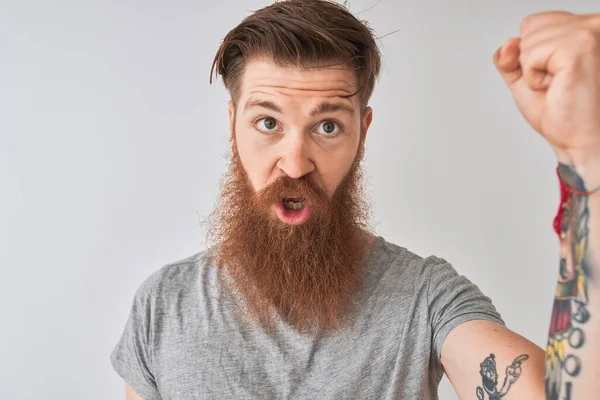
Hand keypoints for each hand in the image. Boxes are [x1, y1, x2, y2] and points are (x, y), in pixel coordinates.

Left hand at [494, 12, 599, 167]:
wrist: (579, 138)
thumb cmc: (561, 110)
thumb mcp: (524, 77)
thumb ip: (511, 56)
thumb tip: (508, 44)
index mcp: (583, 27)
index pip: (532, 23)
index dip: (528, 54)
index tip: (552, 75)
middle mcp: (591, 23)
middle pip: (528, 27)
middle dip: (529, 61)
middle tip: (555, 82)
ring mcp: (587, 32)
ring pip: (527, 41)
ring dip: (532, 71)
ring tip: (557, 85)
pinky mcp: (579, 47)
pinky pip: (529, 55)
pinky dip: (533, 78)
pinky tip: (556, 86)